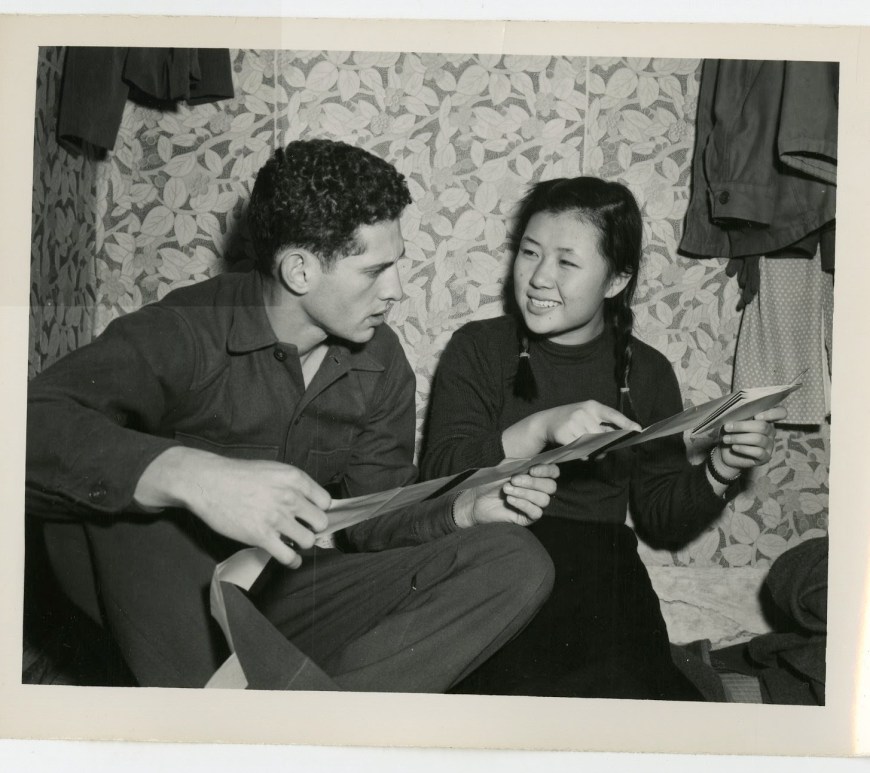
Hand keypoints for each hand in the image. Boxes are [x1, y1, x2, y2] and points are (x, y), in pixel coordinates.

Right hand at [135, 447, 330, 566]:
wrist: (207, 482)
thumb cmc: (238, 475)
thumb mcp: (273, 470)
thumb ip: (293, 484)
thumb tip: (310, 501)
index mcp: (294, 478)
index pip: (325, 501)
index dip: (319, 509)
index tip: (312, 514)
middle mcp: (290, 497)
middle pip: (321, 522)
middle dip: (313, 527)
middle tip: (302, 527)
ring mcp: (276, 518)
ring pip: (307, 541)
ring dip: (302, 543)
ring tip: (293, 541)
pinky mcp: (261, 536)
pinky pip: (288, 557)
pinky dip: (292, 561)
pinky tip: (291, 559)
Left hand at [453, 463, 559, 527]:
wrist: (476, 499)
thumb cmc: (490, 481)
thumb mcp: (505, 467)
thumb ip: (521, 463)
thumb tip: (535, 464)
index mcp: (535, 475)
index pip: (553, 472)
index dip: (546, 471)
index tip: (532, 470)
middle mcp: (538, 489)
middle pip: (550, 486)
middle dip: (532, 483)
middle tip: (513, 480)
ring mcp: (534, 504)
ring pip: (544, 500)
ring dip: (525, 493)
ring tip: (507, 490)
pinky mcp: (527, 517)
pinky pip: (536, 512)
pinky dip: (523, 504)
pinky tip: (510, 500)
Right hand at [543, 400, 640, 447]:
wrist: (545, 422)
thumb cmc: (570, 421)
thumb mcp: (586, 418)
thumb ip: (600, 428)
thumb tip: (613, 444)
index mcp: (592, 406)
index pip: (613, 414)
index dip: (626, 422)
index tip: (638, 430)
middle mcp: (583, 412)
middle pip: (601, 434)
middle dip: (603, 444)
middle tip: (603, 451)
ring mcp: (572, 422)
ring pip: (590, 443)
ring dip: (591, 451)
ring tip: (587, 451)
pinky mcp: (563, 433)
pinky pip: (579, 449)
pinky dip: (581, 454)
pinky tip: (579, 453)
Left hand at [715, 406, 785, 474]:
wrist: (726, 452)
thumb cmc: (731, 432)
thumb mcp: (733, 421)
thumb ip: (738, 414)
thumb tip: (735, 410)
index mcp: (766, 418)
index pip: (781, 412)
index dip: (772, 413)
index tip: (756, 416)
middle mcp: (770, 431)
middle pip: (763, 426)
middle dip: (742, 426)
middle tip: (726, 427)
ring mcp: (769, 444)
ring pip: (758, 439)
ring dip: (739, 438)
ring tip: (726, 439)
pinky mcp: (765, 457)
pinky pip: (758, 452)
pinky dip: (743, 449)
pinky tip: (734, 447)